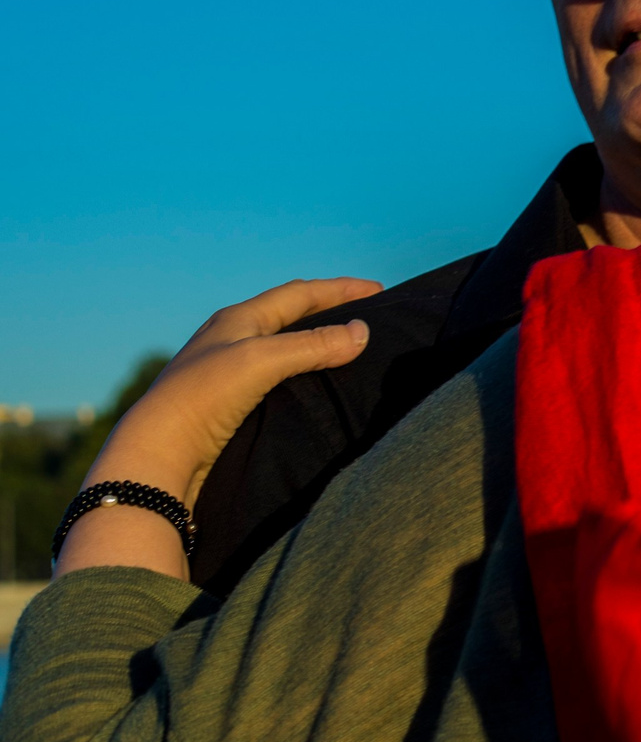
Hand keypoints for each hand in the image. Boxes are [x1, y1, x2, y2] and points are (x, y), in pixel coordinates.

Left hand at [57, 278, 381, 579]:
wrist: (160, 453)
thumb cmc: (205, 397)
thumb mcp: (262, 361)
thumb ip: (314, 345)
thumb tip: (362, 332)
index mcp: (237, 319)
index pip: (299, 294)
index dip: (339, 289)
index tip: (378, 290)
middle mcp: (232, 339)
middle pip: (290, 316)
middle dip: (329, 311)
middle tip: (367, 315)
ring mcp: (227, 370)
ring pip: (282, 347)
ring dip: (315, 343)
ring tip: (348, 349)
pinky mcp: (227, 403)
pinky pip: (276, 375)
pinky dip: (303, 371)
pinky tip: (315, 385)